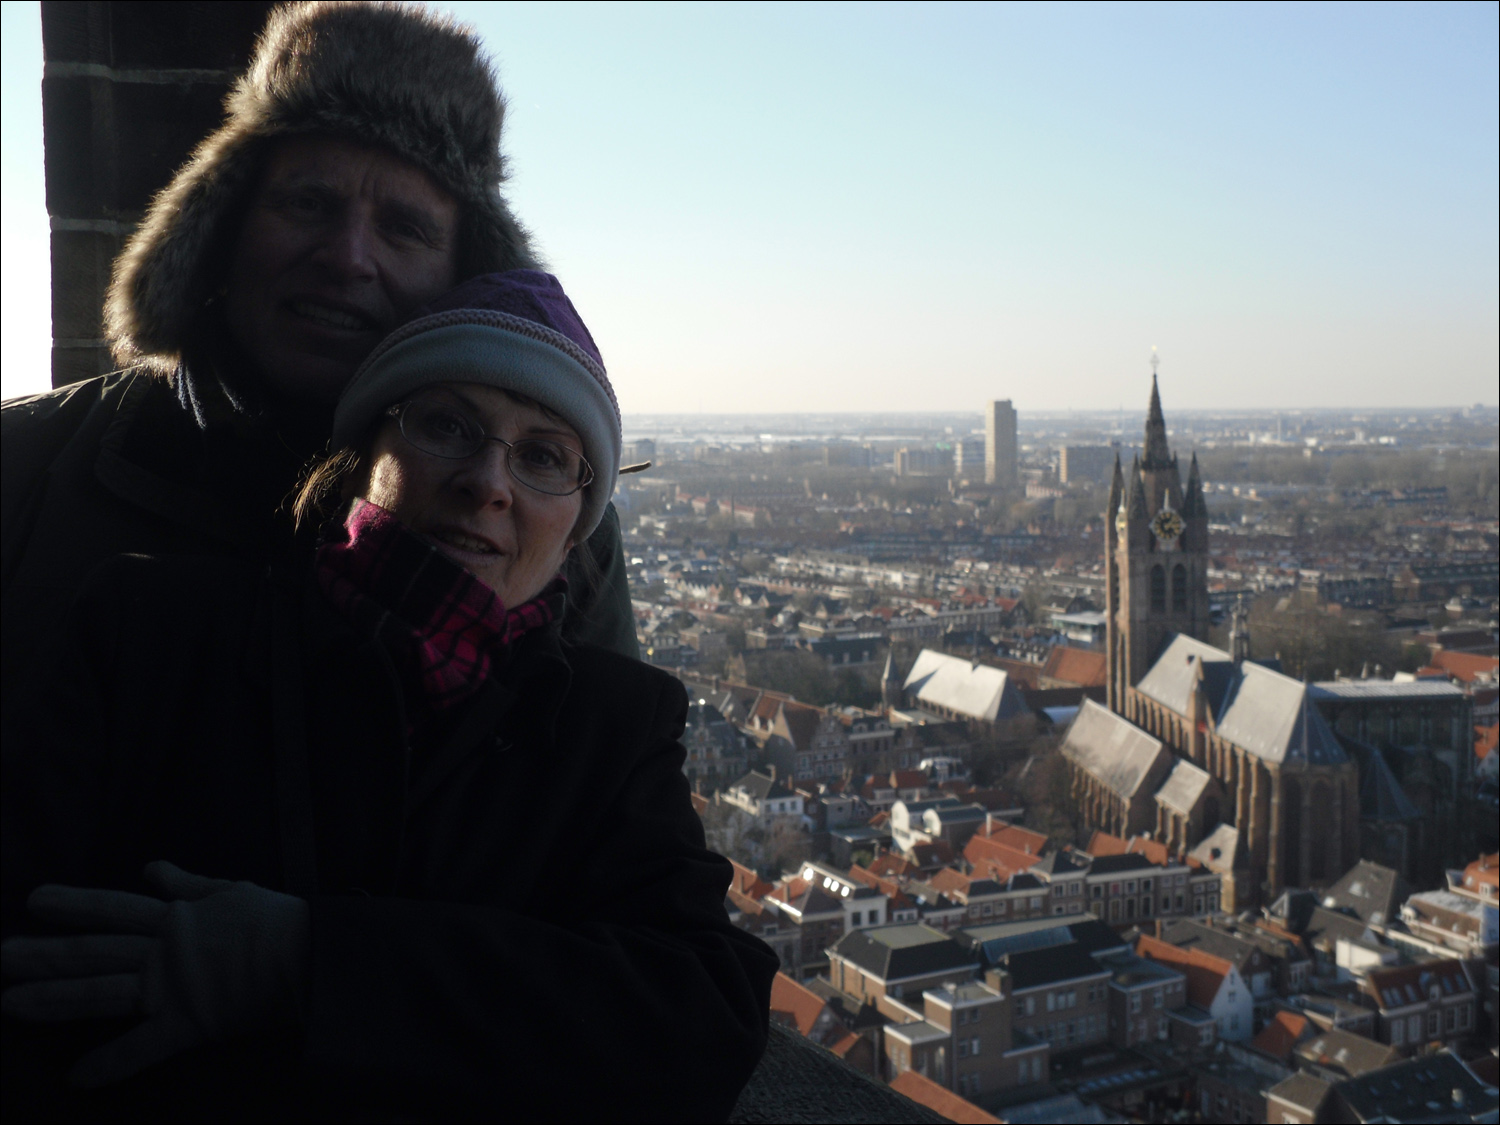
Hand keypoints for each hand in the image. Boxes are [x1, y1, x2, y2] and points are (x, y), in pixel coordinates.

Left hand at [2, 861, 309, 1087]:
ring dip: (53, 1001)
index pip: (113, 908)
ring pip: (101, 995)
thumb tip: (152, 867)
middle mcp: (163, 951)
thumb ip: (189, 882)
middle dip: (43, 953)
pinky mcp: (187, 1023)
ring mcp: (171, 988)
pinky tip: (76, 1079)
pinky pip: (143, 1048)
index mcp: (176, 917)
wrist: (312, 953)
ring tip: (8, 1004)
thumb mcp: (232, 889)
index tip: (34, 899)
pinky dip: (110, 1065)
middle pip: (93, 952)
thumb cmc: (278, 919)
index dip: (74, 904)